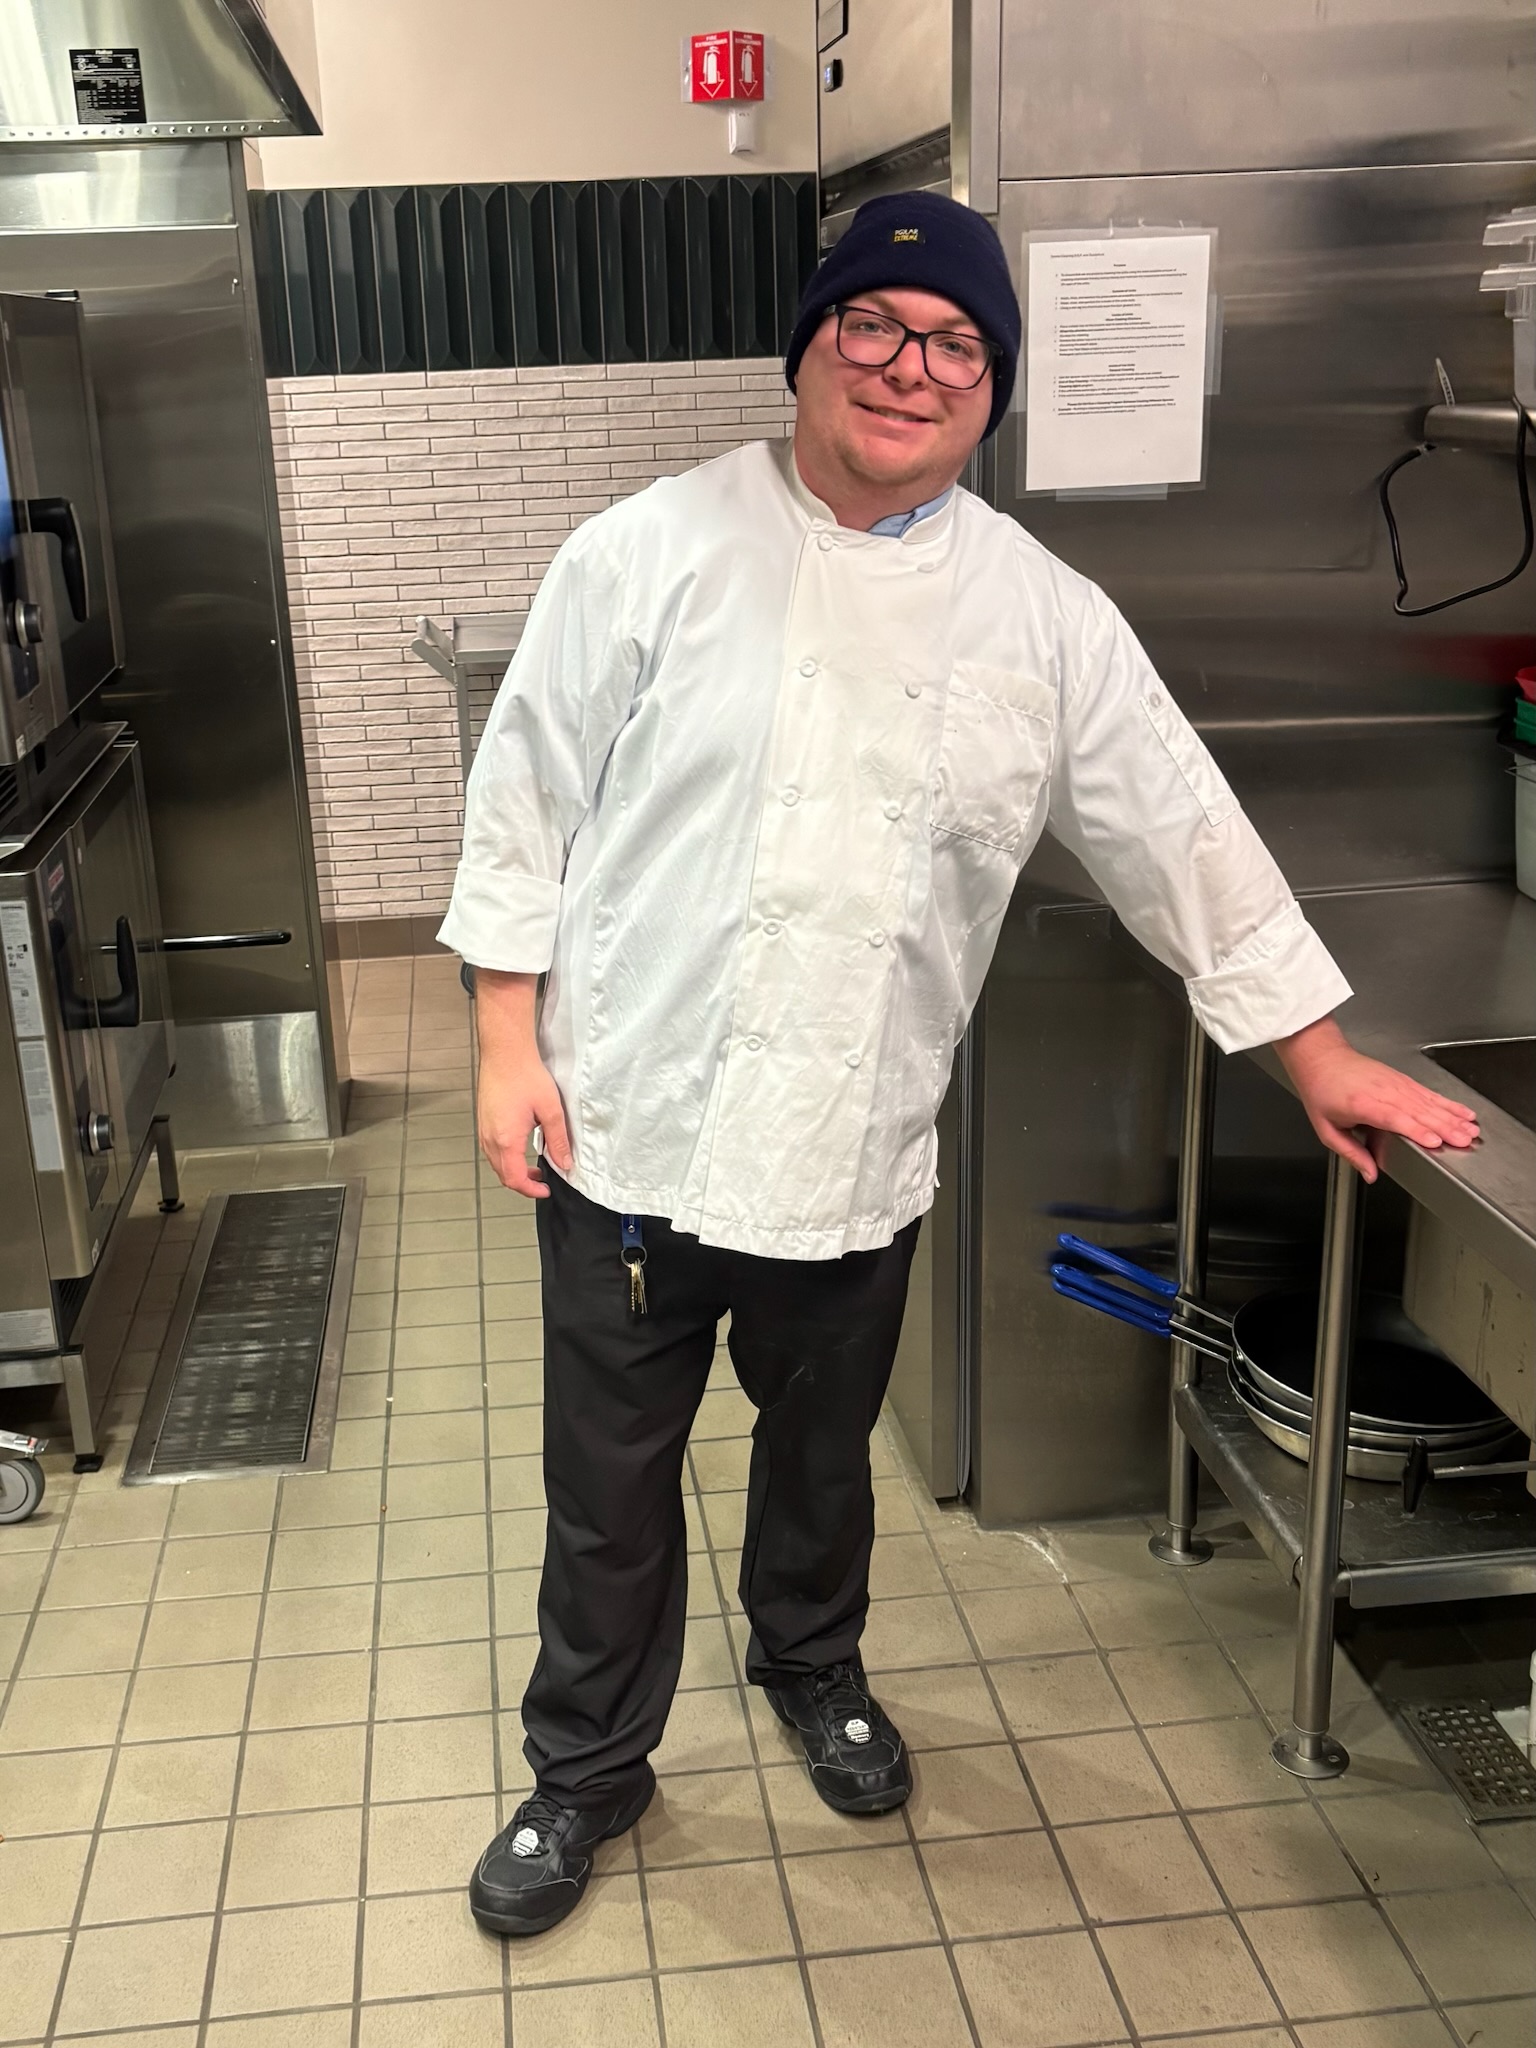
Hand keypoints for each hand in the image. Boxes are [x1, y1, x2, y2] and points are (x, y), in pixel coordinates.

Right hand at [477, 1046, 572, 1197]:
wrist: (504, 1052)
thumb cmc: (525, 1075)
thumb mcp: (550, 1110)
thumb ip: (558, 1140)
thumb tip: (564, 1163)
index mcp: (507, 1140)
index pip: (515, 1179)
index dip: (531, 1190)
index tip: (545, 1189)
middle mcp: (490, 1138)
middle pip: (503, 1174)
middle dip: (523, 1183)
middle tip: (542, 1180)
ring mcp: (483, 1130)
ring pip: (496, 1163)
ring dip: (513, 1170)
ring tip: (533, 1166)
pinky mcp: (483, 1121)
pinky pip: (491, 1149)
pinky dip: (505, 1157)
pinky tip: (520, 1148)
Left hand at [1273, 1016, 1479, 1182]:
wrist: (1322, 1058)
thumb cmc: (1322, 1090)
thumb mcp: (1326, 1129)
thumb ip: (1351, 1153)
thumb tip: (1370, 1174)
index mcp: (1363, 1104)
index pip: (1395, 1118)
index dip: (1416, 1130)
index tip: (1435, 1142)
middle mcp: (1383, 1091)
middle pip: (1419, 1111)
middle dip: (1445, 1127)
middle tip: (1465, 1141)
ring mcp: (1395, 1083)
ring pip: (1429, 1101)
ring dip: (1452, 1116)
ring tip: (1471, 1129)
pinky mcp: (1402, 1080)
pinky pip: (1428, 1093)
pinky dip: (1448, 1103)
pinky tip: (1462, 1111)